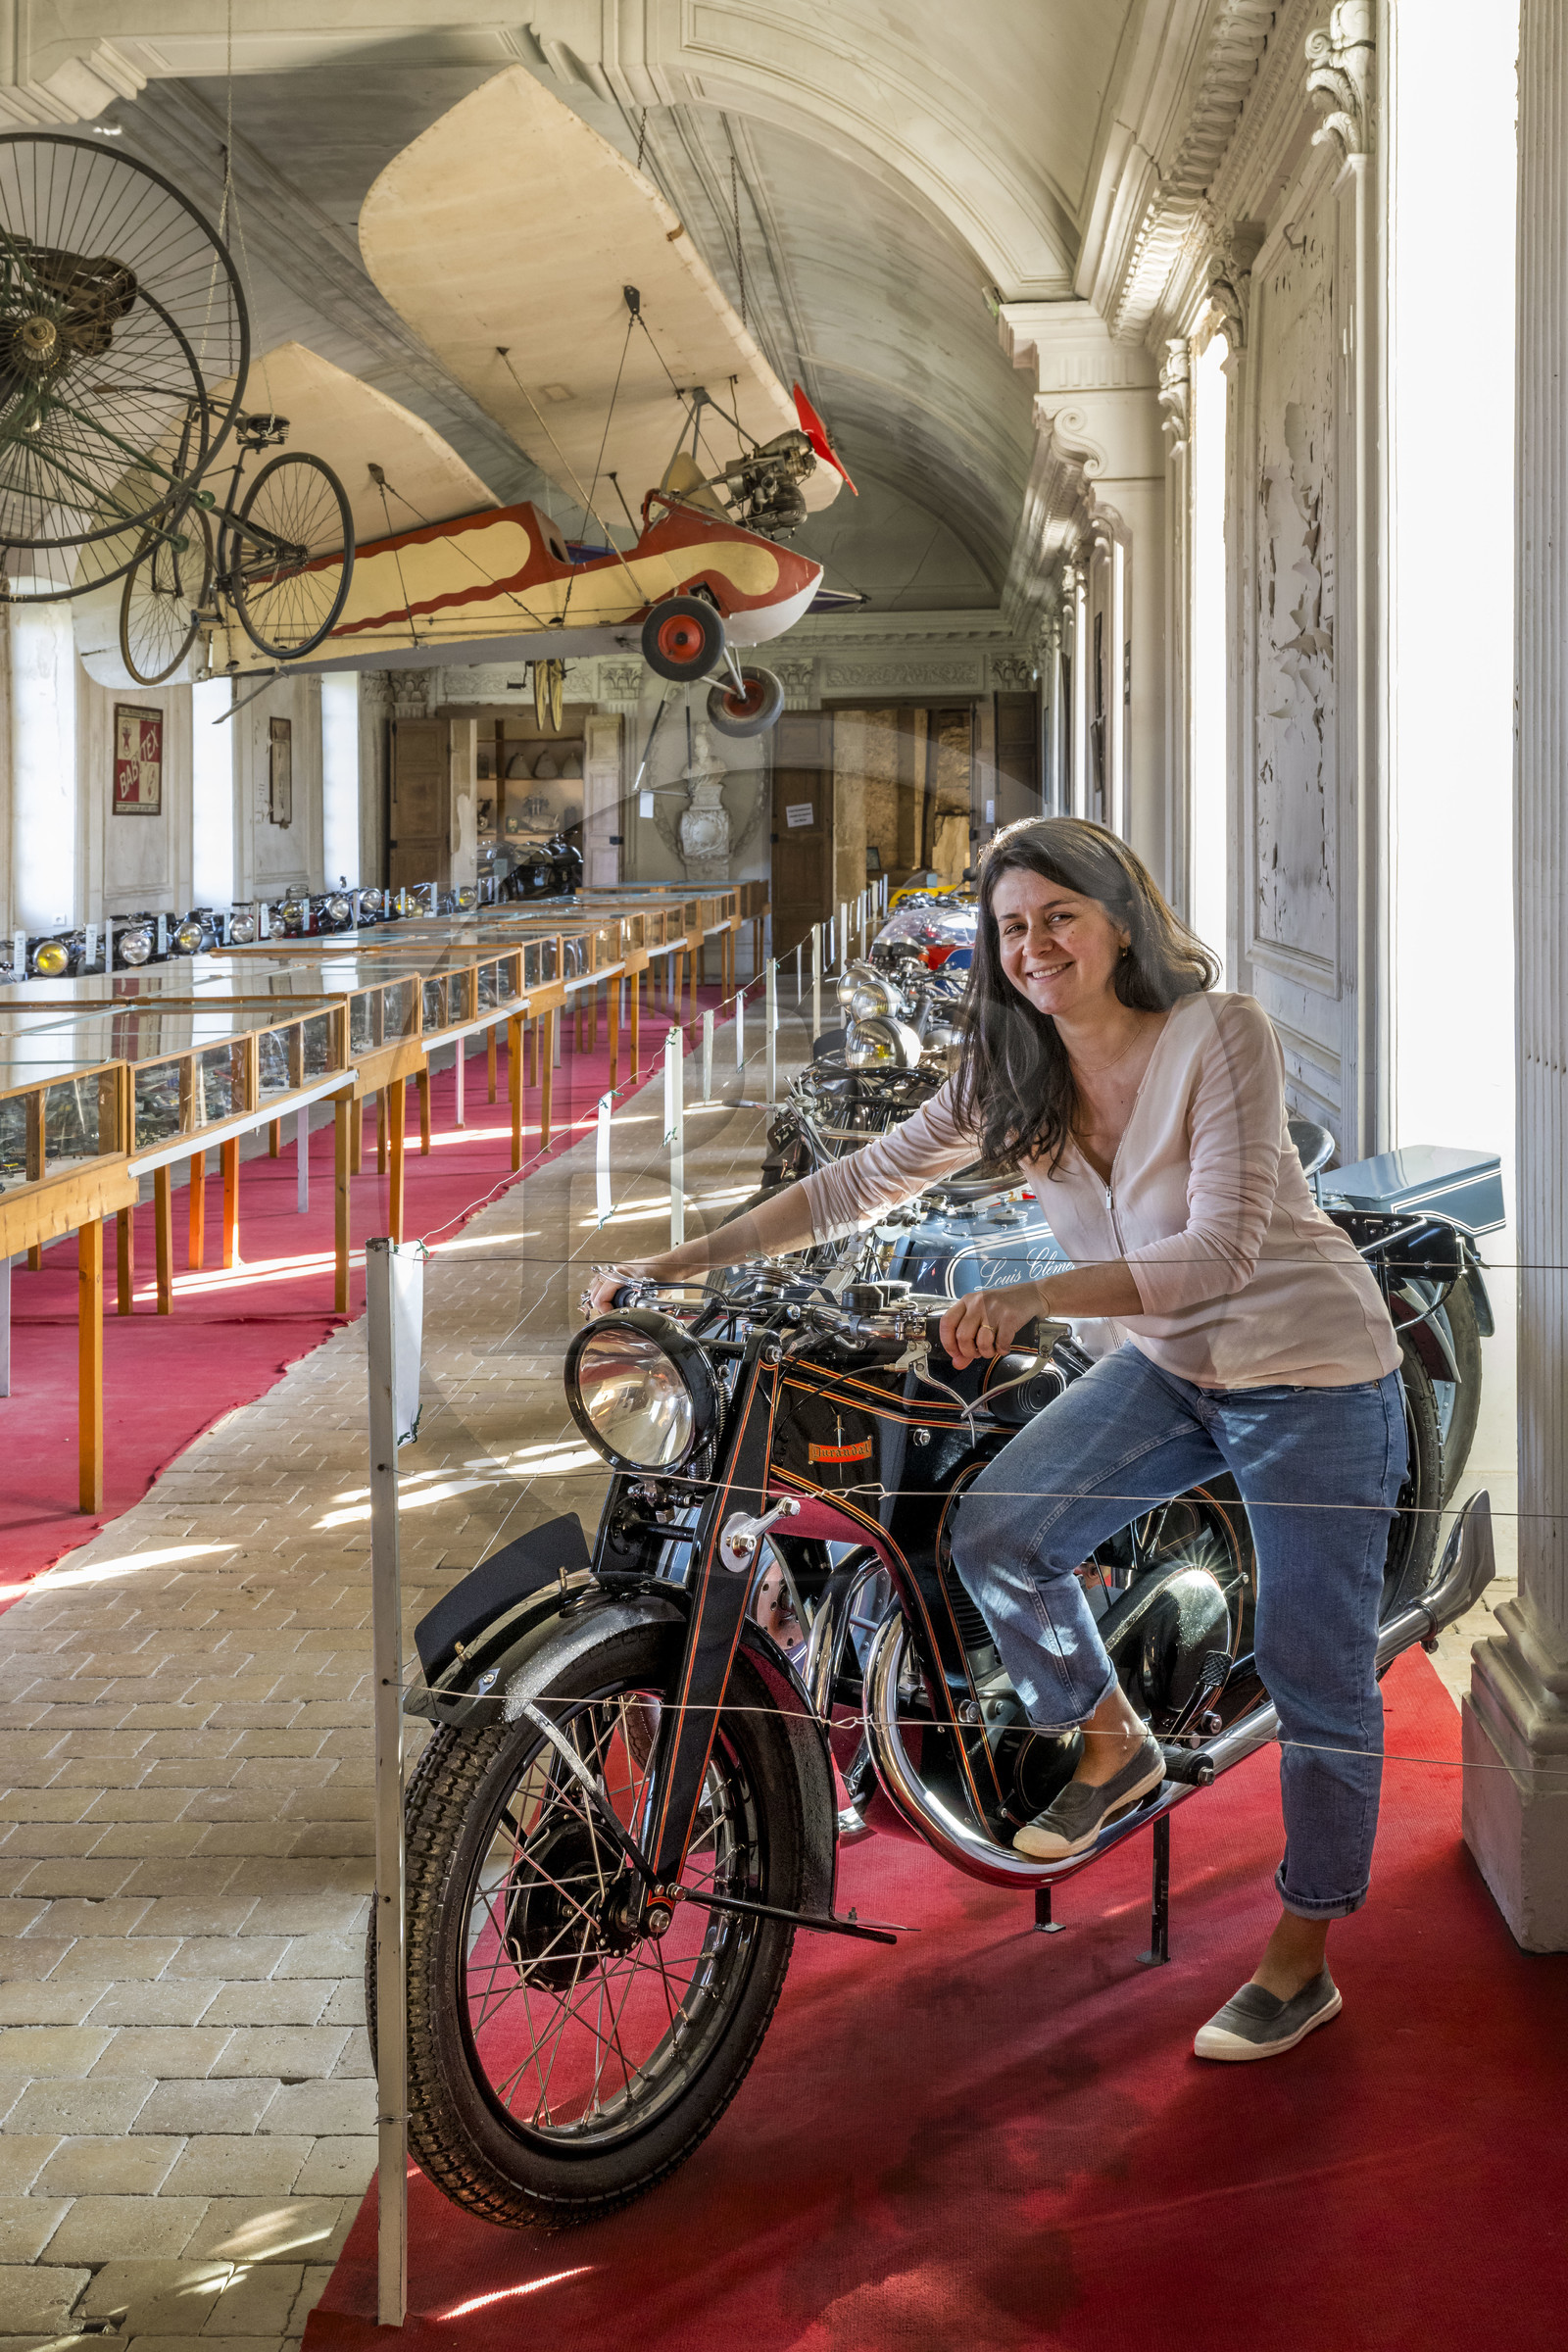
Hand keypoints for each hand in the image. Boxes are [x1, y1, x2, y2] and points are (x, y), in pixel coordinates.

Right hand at [583, 1249, 702, 1318]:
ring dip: (601, 1299)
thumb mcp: (650, 1298)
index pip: (600, 1297)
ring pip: (596, 1287)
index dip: (604, 1311)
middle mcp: (615, 1270)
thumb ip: (634, 1308)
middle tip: (612, 1315)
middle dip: (601, 1306)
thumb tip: (623, 1318)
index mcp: (620, 1275)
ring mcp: (616, 1269)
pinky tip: (613, 1300)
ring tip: (612, 1308)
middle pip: (595, 1292)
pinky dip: (604, 1292)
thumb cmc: (665, 1278)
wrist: (671, 1265)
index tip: (613, 1317)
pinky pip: (603, 1282)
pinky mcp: (619, 1271)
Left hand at [939, 1283, 1046, 1366]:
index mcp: (967, 1301)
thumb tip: (958, 1363)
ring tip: (992, 1349)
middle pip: (963, 1337)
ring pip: (982, 1342)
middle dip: (970, 1352)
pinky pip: (1000, 1343)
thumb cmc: (1004, 1306)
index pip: (947, 1323)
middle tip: (978, 1352)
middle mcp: (978, 1303)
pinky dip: (1002, 1350)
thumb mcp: (982, 1317)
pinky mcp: (1010, 1317)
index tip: (955, 1353)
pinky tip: (1004, 1346)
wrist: (1031, 1295)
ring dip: (987, 1353)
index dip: (948, 1343)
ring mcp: (994, 1309)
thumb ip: (968, 1340)